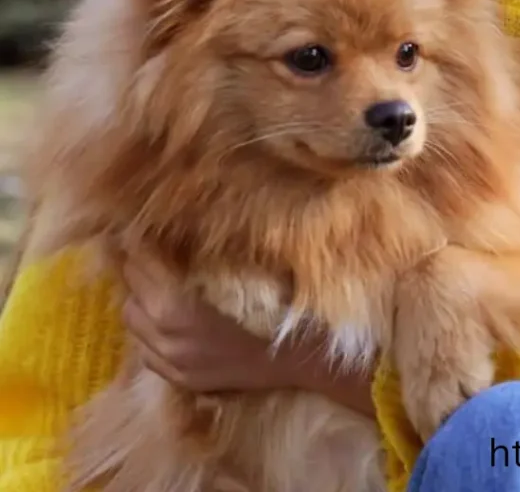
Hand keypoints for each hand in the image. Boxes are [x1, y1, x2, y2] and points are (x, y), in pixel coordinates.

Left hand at [120, 253, 375, 414]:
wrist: (300, 362)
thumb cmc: (279, 308)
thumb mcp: (246, 273)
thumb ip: (209, 257)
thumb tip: (185, 228)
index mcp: (180, 310)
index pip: (143, 269)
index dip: (138, 245)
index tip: (136, 228)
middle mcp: (167, 340)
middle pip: (131, 297)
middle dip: (136, 271)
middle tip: (145, 250)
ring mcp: (172, 364)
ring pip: (135, 326)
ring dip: (140, 301)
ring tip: (156, 282)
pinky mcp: (180, 380)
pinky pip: (147, 351)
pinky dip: (151, 330)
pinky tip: (170, 318)